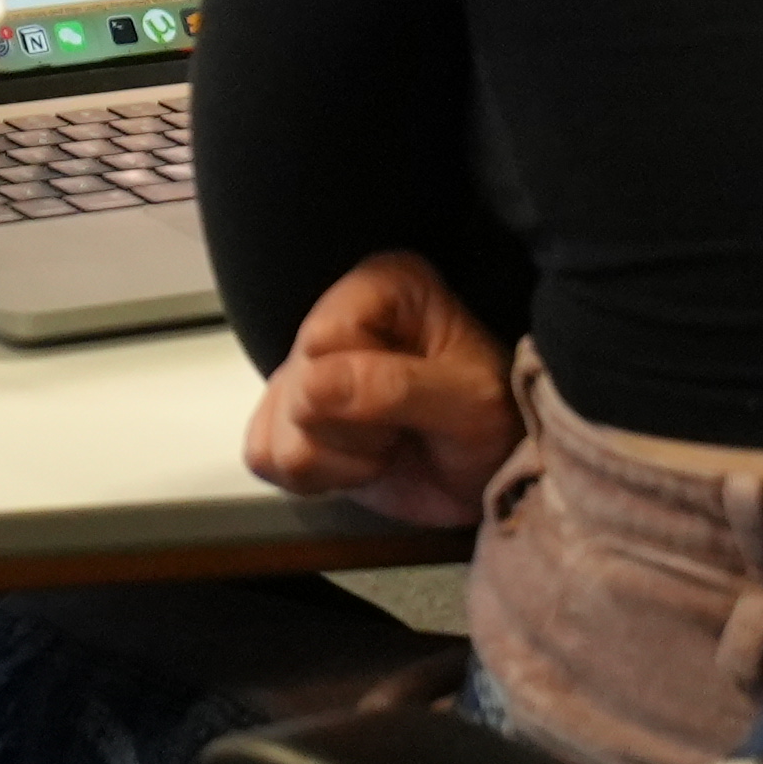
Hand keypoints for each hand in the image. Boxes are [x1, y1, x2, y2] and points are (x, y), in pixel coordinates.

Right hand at [238, 251, 517, 535]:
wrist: (494, 475)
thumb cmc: (498, 423)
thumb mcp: (471, 401)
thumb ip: (396, 389)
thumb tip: (313, 389)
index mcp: (380, 286)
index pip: (324, 337)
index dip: (366, 384)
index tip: (418, 398)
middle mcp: (334, 317)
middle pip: (298, 389)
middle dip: (357, 429)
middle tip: (406, 427)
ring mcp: (305, 370)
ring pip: (277, 433)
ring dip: (341, 459)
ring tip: (388, 444)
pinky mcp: (289, 420)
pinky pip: (263, 457)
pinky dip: (318, 477)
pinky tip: (358, 463)